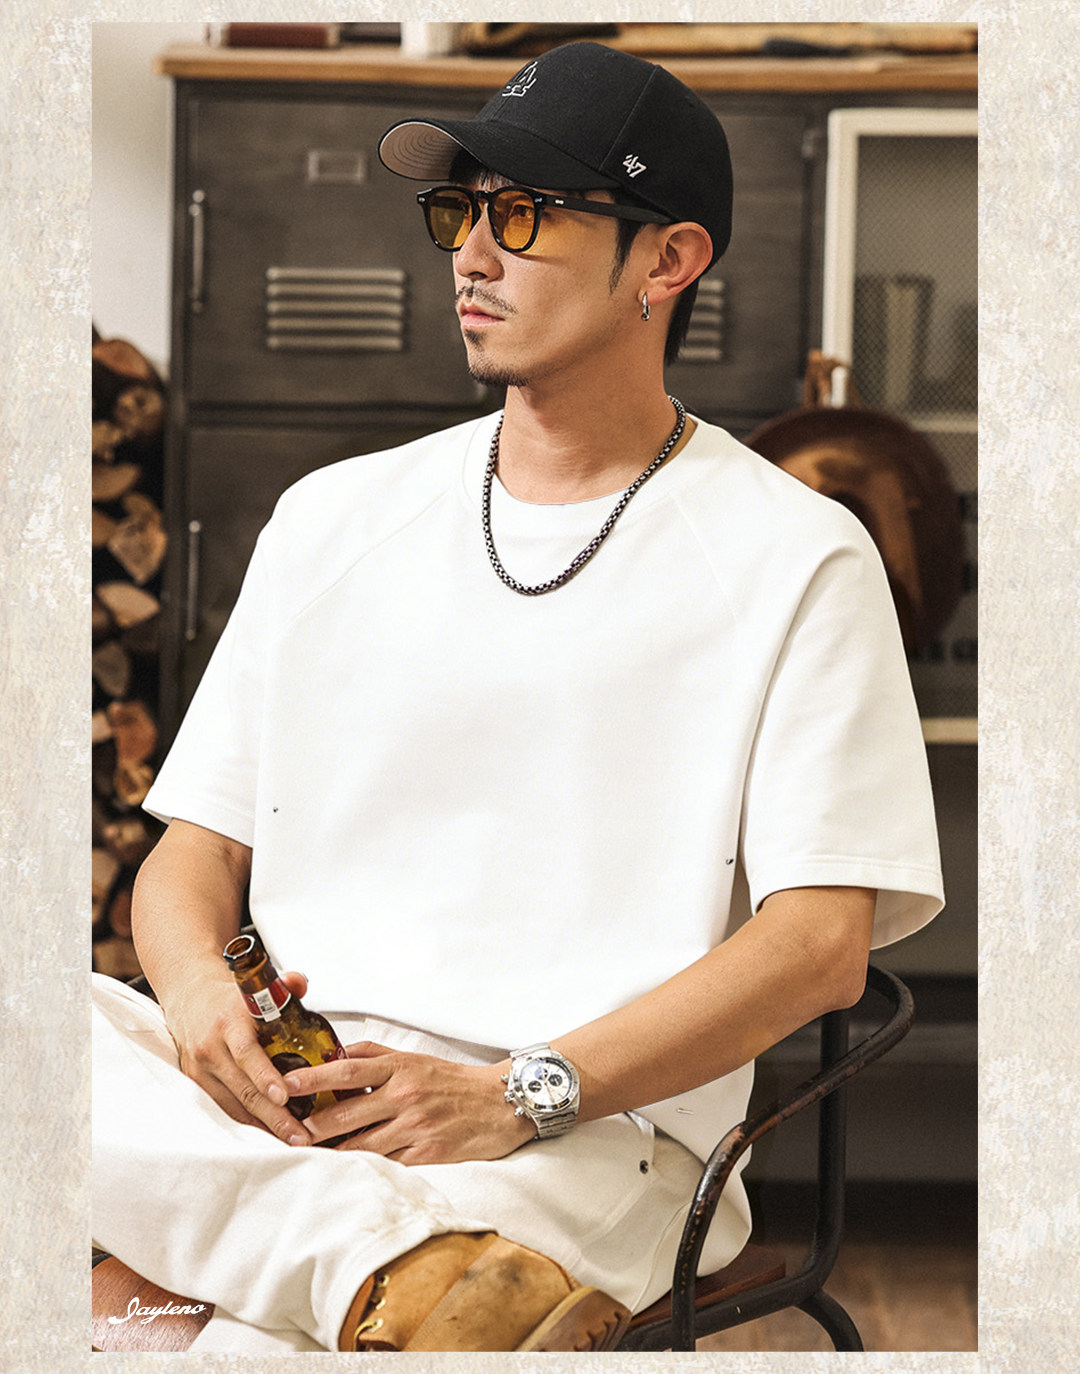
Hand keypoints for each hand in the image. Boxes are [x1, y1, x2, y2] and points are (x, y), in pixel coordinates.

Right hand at [160, 966, 314, 1146]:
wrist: (189, 997)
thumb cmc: (229, 998)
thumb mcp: (255, 985)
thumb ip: (284, 984)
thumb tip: (300, 983)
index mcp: (229, 1022)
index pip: (246, 1052)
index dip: (265, 1076)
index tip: (283, 1095)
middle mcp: (212, 1048)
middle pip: (243, 1088)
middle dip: (274, 1115)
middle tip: (300, 1134)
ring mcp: (201, 1070)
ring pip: (233, 1106)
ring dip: (263, 1126)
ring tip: (291, 1139)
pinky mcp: (196, 1084)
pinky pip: (224, 1109)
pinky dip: (247, 1124)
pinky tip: (269, 1134)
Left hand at [281, 1042, 536, 1164]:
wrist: (500, 1102)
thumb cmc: (453, 1081)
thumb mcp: (415, 1058)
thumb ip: (375, 1056)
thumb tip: (336, 1055)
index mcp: (400, 1067)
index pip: (346, 1071)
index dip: (313, 1079)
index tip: (285, 1085)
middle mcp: (405, 1095)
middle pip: (346, 1113)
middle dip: (312, 1127)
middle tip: (286, 1134)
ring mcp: (416, 1126)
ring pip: (361, 1145)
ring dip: (332, 1152)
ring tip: (307, 1156)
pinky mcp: (428, 1153)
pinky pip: (387, 1164)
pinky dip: (364, 1168)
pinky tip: (346, 1172)